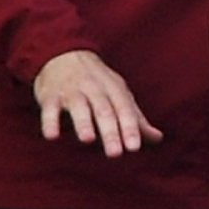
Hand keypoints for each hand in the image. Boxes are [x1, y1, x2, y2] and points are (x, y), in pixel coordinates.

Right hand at [34, 49, 164, 157]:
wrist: (64, 54)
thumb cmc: (98, 82)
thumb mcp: (119, 95)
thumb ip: (136, 118)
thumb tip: (158, 138)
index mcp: (115, 90)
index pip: (125, 111)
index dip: (130, 129)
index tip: (134, 148)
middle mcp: (95, 89)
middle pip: (104, 111)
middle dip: (110, 131)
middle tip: (115, 153)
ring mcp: (72, 91)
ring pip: (79, 107)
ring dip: (83, 123)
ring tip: (88, 140)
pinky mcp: (50, 95)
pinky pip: (50, 108)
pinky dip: (50, 121)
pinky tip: (52, 136)